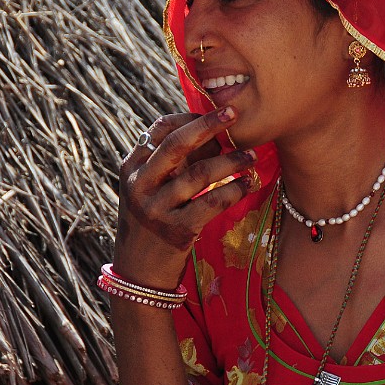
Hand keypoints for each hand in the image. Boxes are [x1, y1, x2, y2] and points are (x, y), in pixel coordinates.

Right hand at [113, 106, 256, 285]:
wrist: (140, 271)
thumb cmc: (154, 220)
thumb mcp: (151, 188)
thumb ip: (174, 162)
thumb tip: (213, 131)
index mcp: (132, 168)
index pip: (159, 129)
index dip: (189, 118)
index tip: (217, 114)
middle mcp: (140, 185)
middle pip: (177, 144)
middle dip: (208, 124)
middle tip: (234, 112)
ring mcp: (156, 208)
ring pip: (201, 174)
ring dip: (232, 161)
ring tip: (252, 156)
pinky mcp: (176, 230)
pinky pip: (213, 202)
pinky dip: (235, 190)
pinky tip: (248, 184)